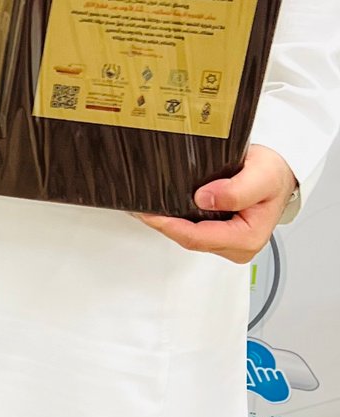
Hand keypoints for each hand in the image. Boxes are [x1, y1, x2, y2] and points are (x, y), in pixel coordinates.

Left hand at [138, 145, 295, 263]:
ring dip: (168, 222)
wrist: (278, 171)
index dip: (171, 227)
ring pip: (188, 236)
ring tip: (146, 206)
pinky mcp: (219, 234)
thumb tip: (206, 198)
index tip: (150, 214)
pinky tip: (162, 207)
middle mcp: (237, 246)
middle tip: (138, 208)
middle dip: (163, 225)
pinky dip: (176, 219)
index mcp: (248, 237)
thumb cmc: (273, 173)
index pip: (199, 238)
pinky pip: (192, 229)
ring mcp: (227, 242)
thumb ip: (237, 190)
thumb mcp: (262, 175)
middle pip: (190, 239)